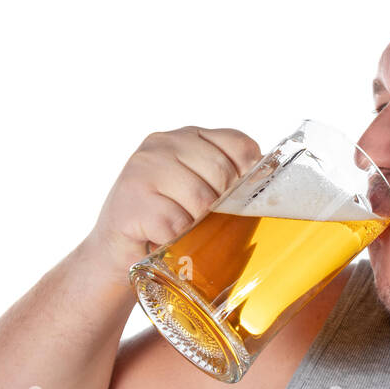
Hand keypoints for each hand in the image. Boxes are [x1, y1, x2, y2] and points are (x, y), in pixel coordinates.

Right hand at [84, 126, 262, 277]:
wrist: (117, 251)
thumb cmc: (167, 219)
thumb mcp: (197, 188)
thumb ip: (225, 178)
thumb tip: (272, 185)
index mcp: (186, 137)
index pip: (238, 144)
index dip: (247, 174)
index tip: (235, 197)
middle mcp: (162, 144)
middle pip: (222, 172)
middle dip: (221, 205)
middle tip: (203, 220)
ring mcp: (142, 169)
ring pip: (201, 199)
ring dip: (197, 225)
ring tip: (182, 228)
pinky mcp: (131, 200)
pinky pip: (176, 223)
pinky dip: (176, 239)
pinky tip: (163, 236)